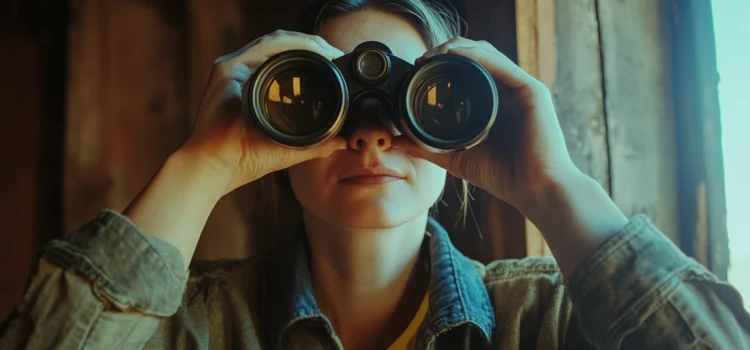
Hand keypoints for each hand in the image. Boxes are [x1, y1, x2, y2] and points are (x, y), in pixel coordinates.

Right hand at [180, 30, 347, 195]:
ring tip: (328, 50)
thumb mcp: (290, 149)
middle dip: (312, 45)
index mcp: (253, 87)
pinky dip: (289, 44)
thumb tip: (344, 141)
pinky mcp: (226, 69)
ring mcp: (233, 69)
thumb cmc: (246, 160)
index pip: (285, 60)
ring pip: (275, 42)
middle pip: (281, 47)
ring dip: (305, 41)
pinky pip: (263, 47)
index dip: (312, 56)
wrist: (217, 167)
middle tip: (336, 53)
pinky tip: (310, 49)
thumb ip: (317, 143)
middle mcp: (243, 73)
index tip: (336, 63)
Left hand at [392, 37, 582, 213]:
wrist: (535, 191)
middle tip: (422, 57)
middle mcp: (510, 91)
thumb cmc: (505, 177)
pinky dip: (477, 56)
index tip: (419, 66)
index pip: (470, 69)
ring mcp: (522, 88)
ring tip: (434, 53)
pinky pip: (501, 64)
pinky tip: (457, 55)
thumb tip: (396, 142)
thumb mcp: (456, 159)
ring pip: (488, 54)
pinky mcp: (532, 91)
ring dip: (459, 48)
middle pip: (478, 55)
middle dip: (448, 50)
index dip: (445, 61)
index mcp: (496, 103)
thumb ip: (427, 148)